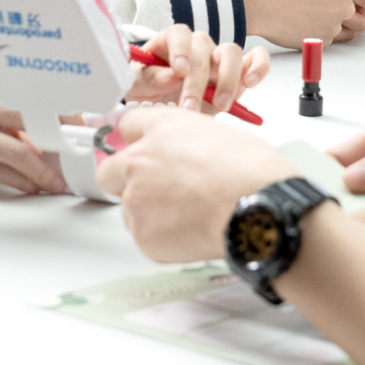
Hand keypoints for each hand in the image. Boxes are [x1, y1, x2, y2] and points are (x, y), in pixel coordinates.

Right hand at [0, 84, 66, 193]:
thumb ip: (12, 112)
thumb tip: (52, 130)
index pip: (28, 97)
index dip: (55, 110)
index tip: (77, 122)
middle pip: (23, 123)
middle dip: (53, 139)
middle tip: (73, 151)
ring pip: (13, 154)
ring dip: (40, 172)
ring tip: (56, 182)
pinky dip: (20, 182)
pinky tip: (33, 185)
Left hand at [98, 106, 297, 261]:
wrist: (255, 206)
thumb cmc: (247, 171)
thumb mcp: (216, 134)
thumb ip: (184, 141)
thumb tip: (181, 153)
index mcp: (160, 129)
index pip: (128, 126)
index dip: (134, 140)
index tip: (134, 148)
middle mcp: (138, 162)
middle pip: (108, 171)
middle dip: (123, 179)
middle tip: (153, 189)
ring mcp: (136, 201)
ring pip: (130, 209)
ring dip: (151, 212)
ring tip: (191, 213)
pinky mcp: (143, 235)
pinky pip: (147, 237)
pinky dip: (165, 238)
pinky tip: (193, 230)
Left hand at [123, 23, 269, 112]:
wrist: (166, 110)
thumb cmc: (149, 92)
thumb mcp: (137, 87)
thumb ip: (149, 79)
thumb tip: (171, 76)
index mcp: (170, 42)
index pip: (179, 34)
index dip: (180, 50)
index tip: (179, 72)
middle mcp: (196, 46)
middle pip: (204, 47)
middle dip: (198, 80)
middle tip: (190, 108)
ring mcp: (219, 57)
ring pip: (231, 51)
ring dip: (228, 78)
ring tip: (220, 105)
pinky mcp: (239, 71)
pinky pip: (255, 58)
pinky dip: (259, 66)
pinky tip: (251, 82)